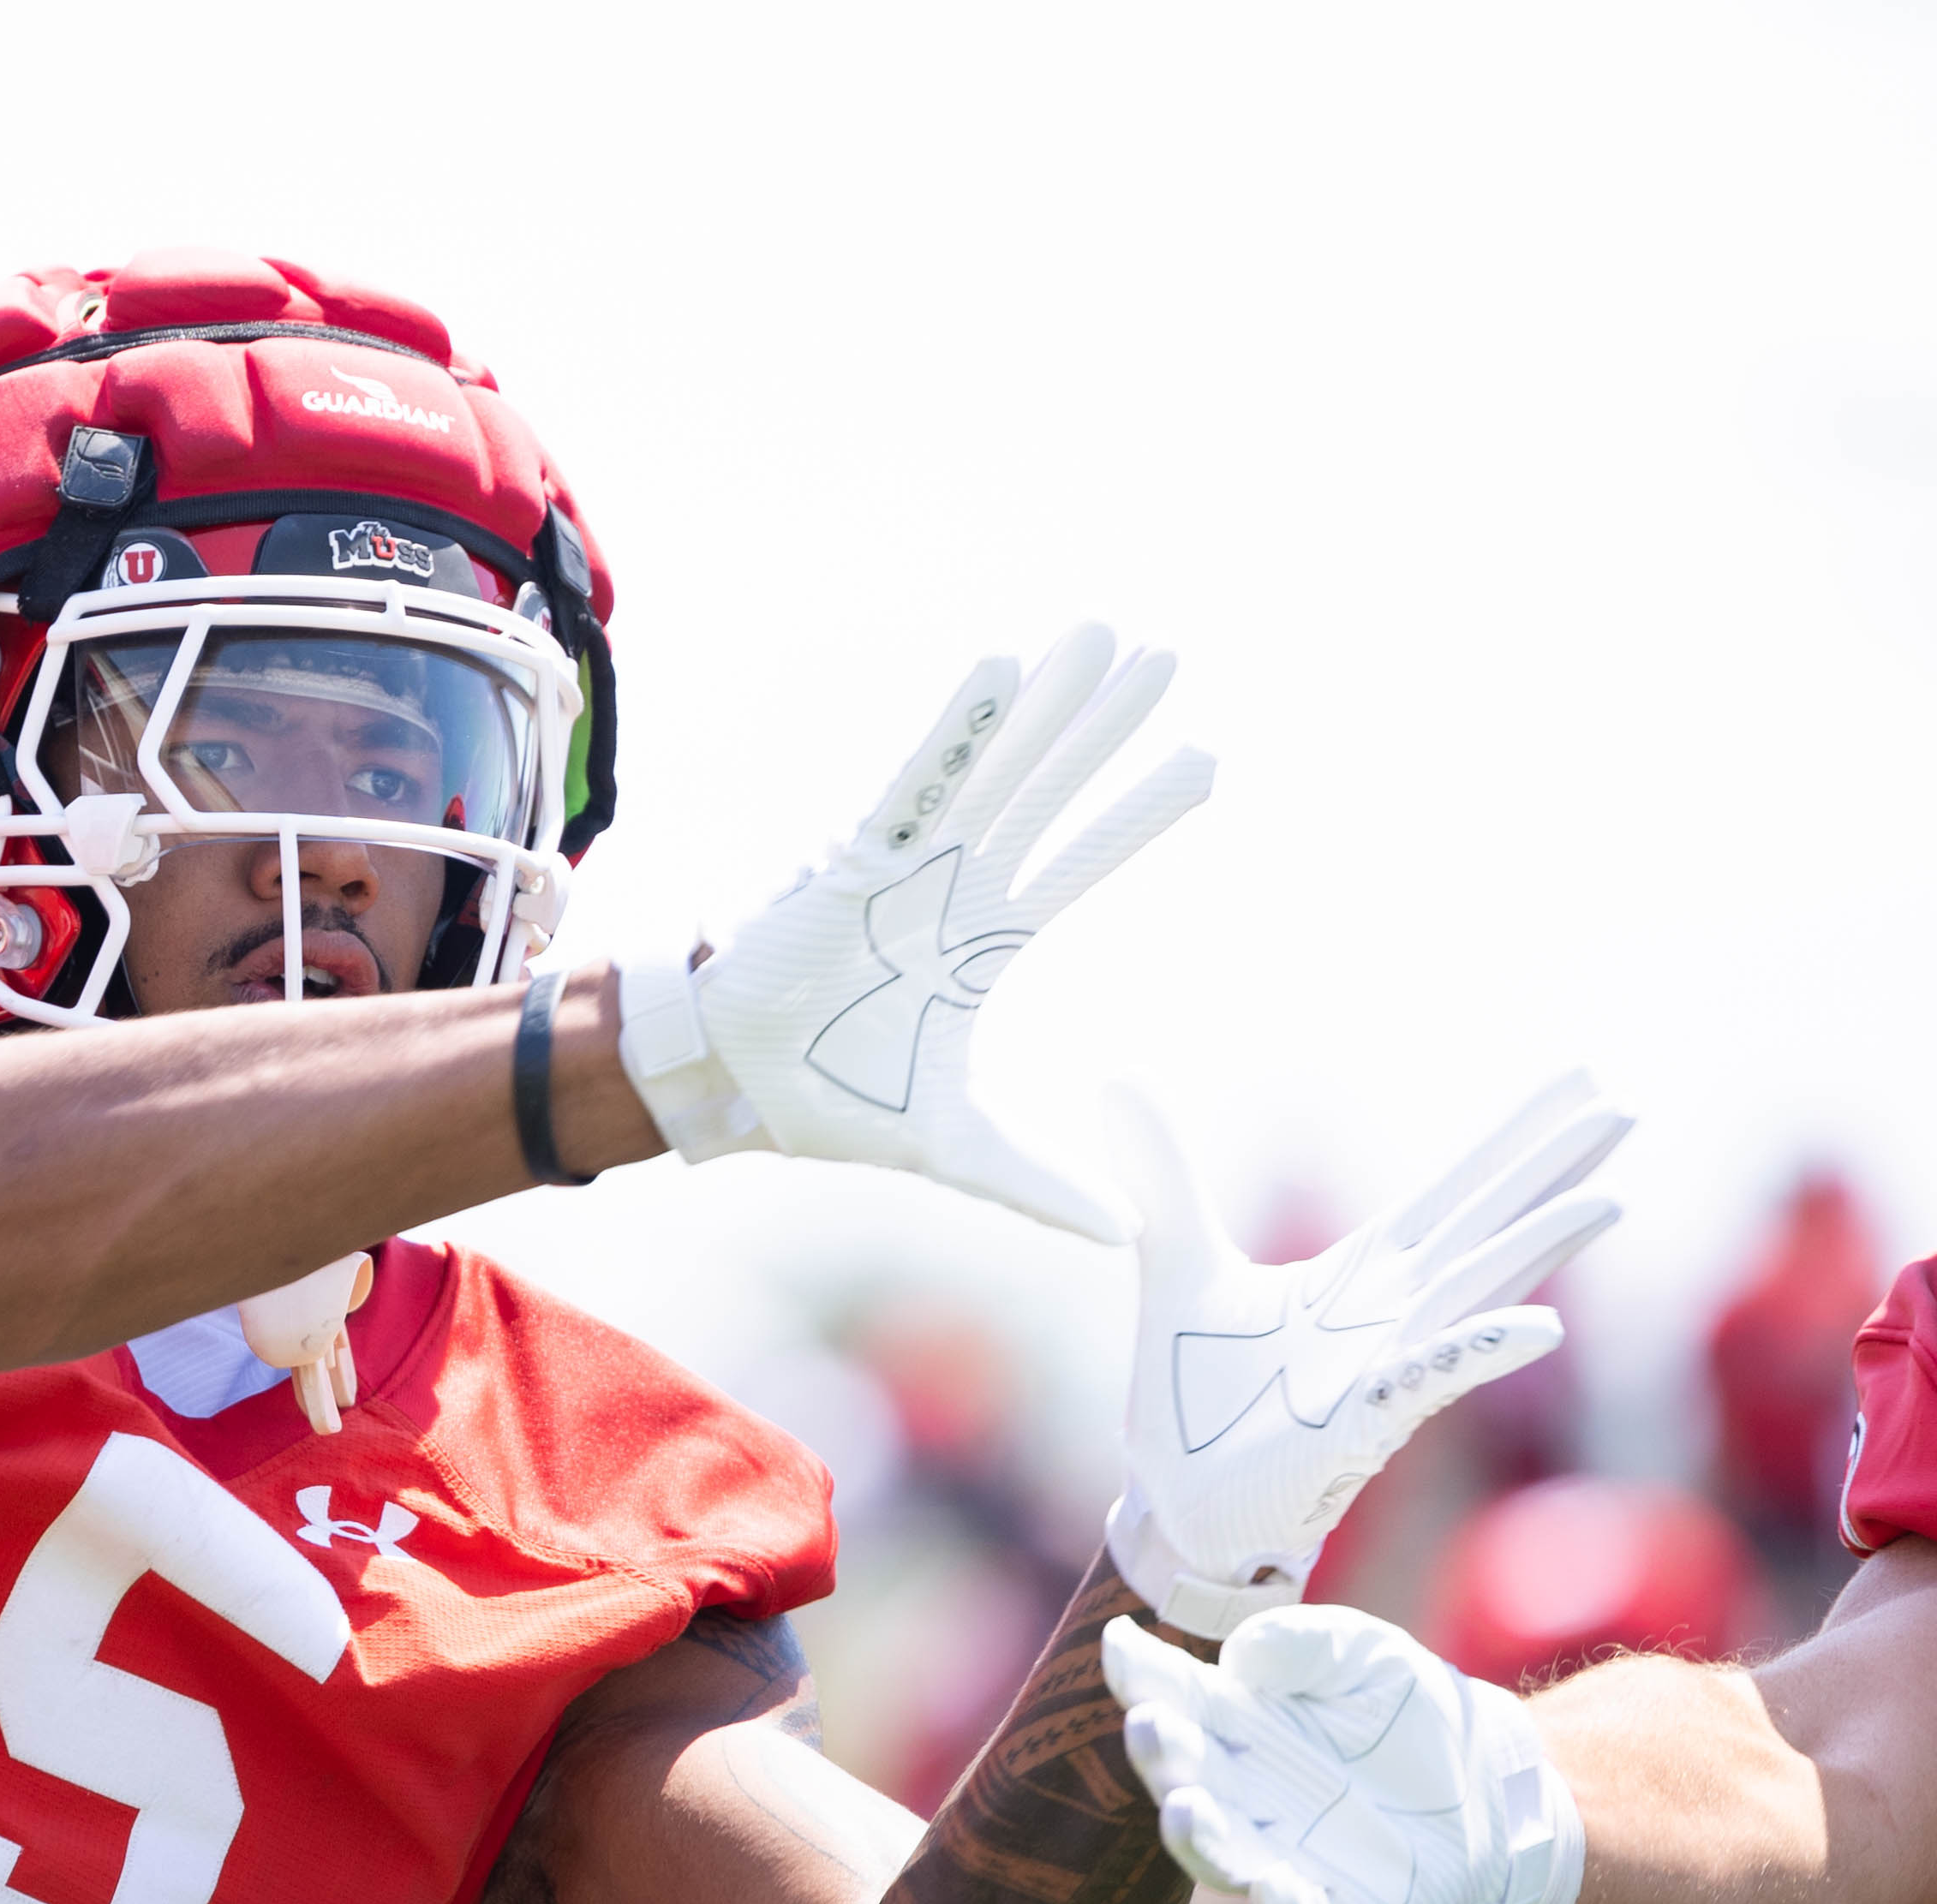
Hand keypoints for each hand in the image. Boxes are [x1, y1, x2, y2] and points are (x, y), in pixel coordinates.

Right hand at [612, 624, 1212, 1239]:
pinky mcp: (857, 858)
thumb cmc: (825, 1099)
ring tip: (1106, 636)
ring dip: (1051, 704)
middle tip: (1169, 659)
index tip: (1205, 762)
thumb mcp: (956, 1149)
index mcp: (984, 938)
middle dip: (1109, 727)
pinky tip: (1004, 669)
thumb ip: (1038, 1183)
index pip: (1081, 859)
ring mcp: (909, 864)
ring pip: (998, 767)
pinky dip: (959, 728)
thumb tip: (1123, 1234)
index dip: (1139, 813)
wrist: (730, 1086)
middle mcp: (956, 885)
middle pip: (1053, 789)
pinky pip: (918, 780)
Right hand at [1099, 1607, 1583, 1903]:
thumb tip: (1241, 1659)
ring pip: (1221, 1857)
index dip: (1141, 1676)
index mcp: (1233, 1723)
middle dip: (1162, 1757)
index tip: (1119, 1646)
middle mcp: (1240, 1796)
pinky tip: (1272, 1892)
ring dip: (1198, 1839)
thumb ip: (1303, 1645)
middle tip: (1151, 1726)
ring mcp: (1280, 1858)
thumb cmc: (1403, 1708)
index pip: (1173, 1697)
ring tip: (1185, 1809)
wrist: (1489, 1786)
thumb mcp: (1362, 1653)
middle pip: (1184, 1778)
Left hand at [1104, 1077, 1625, 1637]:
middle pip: (1486, 1223)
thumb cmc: (1198, 1398)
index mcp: (1359, 1275)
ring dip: (1538, 1247)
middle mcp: (1390, 1315)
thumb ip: (1163, 1177)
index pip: (1453, 1189)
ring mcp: (1383, 1369)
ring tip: (1609, 1198)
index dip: (1512, 1133)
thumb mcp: (1173, 1263)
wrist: (1175, 1502)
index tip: (1580, 1077)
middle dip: (1552, 1167)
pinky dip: (1478, 1351)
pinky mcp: (1359, 1425)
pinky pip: (1428, 1382)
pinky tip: (1538, 1326)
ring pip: (1476, 1295)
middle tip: (1628, 1107)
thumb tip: (1121, 1082)